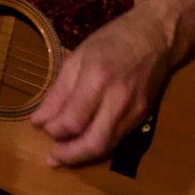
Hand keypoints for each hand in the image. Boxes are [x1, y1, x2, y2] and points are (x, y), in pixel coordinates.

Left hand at [30, 0, 194, 166]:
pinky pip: (118, 139)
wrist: (156, 35)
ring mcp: (134, 111)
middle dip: (69, 155)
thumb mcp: (78, 56)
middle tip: (51, 158)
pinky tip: (84, 142)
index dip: (53, 130)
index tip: (40, 127)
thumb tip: (39, 120)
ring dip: (82, 155)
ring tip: (64, 155)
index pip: (72, 120)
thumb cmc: (111, 40)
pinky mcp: (143, 116)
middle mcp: (117, 99)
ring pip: (107, 147)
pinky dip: (99, 145)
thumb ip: (58, 91)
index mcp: (96, 79)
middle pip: (93, 143)